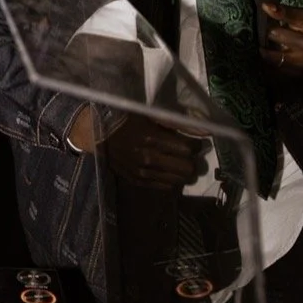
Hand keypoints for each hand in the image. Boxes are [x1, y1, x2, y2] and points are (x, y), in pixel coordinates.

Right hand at [68, 106, 205, 189]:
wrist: (98, 136)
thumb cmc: (126, 121)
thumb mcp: (149, 116)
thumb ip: (175, 123)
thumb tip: (204, 130)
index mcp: (152, 138)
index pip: (188, 149)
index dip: (195, 146)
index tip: (194, 143)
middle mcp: (149, 157)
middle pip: (187, 167)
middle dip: (191, 161)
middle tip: (188, 156)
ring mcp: (143, 172)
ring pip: (178, 180)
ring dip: (182, 172)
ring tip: (178, 164)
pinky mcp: (138, 181)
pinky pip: (165, 186)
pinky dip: (170, 180)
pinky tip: (166, 171)